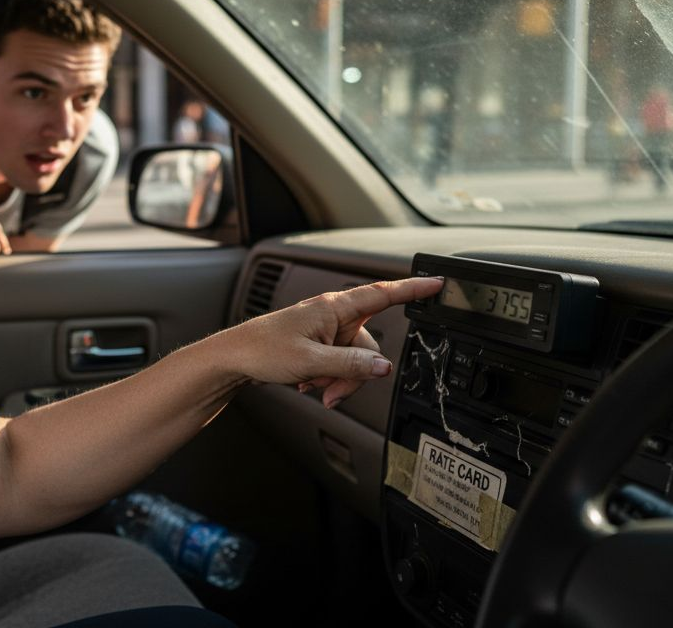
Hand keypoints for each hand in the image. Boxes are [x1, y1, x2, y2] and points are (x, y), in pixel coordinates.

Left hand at [207, 277, 442, 407]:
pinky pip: (340, 365)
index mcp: (334, 308)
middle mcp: (334, 316)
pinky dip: (328, 379)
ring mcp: (327, 331)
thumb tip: (383, 368)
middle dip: (354, 373)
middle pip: (369, 346)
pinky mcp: (320, 345)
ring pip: (354, 360)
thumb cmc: (263, 350)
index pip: (383, 294)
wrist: (234, 358)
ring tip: (311, 386)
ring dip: (337, 380)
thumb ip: (351, 366)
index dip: (413, 289)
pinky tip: (307, 384)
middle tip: (329, 389)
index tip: (438, 283)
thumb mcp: (311, 362)